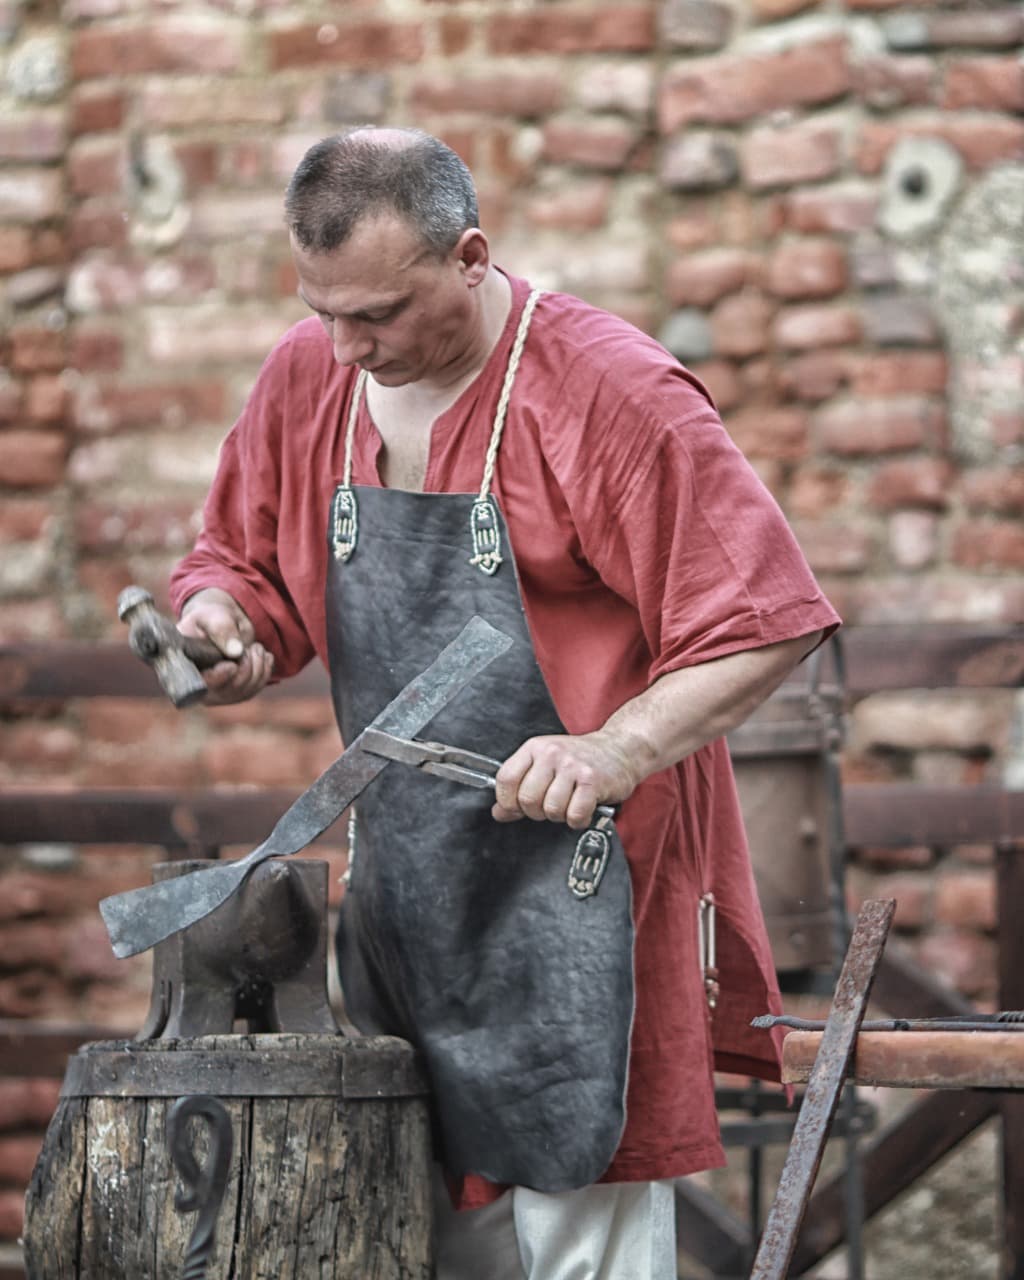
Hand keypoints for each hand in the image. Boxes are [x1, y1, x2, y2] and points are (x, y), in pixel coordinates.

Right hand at [177, 588, 274, 704]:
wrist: (223, 623)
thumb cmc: (211, 618)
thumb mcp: (213, 616)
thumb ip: (221, 629)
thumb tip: (236, 651)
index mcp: (185, 667)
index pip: (200, 683)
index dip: (218, 677)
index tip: (232, 665)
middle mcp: (199, 685)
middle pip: (228, 690)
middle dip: (246, 666)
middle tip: (250, 647)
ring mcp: (217, 692)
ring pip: (245, 691)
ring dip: (258, 666)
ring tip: (256, 647)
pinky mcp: (234, 692)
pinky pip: (255, 689)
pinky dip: (265, 670)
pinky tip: (261, 655)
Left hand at [492, 730, 637, 830]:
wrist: (622, 749)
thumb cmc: (581, 760)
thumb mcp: (545, 765)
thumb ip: (520, 787)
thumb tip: (499, 812)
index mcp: (534, 748)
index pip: (505, 780)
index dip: (507, 802)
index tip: (517, 808)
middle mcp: (551, 753)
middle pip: (527, 800)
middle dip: (537, 812)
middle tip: (552, 804)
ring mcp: (572, 766)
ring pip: (551, 810)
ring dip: (560, 816)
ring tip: (570, 803)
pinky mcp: (592, 781)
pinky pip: (574, 815)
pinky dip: (578, 820)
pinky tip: (584, 808)